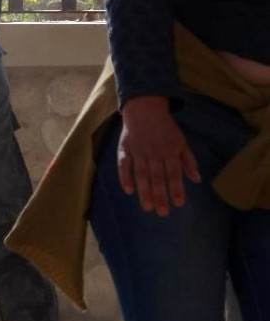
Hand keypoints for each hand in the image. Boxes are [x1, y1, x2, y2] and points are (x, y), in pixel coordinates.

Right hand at [117, 95, 200, 216]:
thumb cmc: (166, 128)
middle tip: (162, 213)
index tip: (178, 205)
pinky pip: (123, 165)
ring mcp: (138, 150)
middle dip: (160, 195)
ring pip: (141, 174)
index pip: (174, 173)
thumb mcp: (181, 141)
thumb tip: (196, 180)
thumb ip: (188, 161)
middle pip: (157, 177)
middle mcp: (154, 152)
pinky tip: (128, 190)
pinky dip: (125, 177)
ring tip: (147, 207)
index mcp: (170, 150)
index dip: (176, 189)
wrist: (144, 108)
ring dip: (144, 191)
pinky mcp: (125, 149)